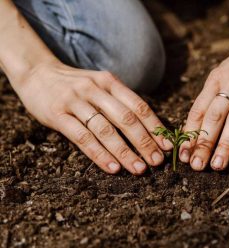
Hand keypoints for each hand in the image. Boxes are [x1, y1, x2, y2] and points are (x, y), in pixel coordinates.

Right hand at [14, 62, 171, 174]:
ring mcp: (75, 101)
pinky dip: (99, 154)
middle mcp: (95, 89)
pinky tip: (112, 168)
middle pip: (126, 118)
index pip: (139, 106)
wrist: (37, 73)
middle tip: (157, 162)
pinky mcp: (58, 114)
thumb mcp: (100, 84)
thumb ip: (119, 101)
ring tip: (139, 169)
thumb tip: (146, 128)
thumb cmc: (76, 85)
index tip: (167, 145)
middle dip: (144, 142)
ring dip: (125, 152)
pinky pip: (82, 137)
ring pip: (105, 130)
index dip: (155, 127)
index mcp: (110, 82)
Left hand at [179, 31, 228, 170]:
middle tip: (197, 167)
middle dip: (204, 143)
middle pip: (214, 116)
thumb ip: (212, 98)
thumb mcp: (224, 74)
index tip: (183, 155)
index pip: (198, 110)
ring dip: (226, 144)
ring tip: (217, 166)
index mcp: (215, 79)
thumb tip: (195, 129)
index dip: (190, 134)